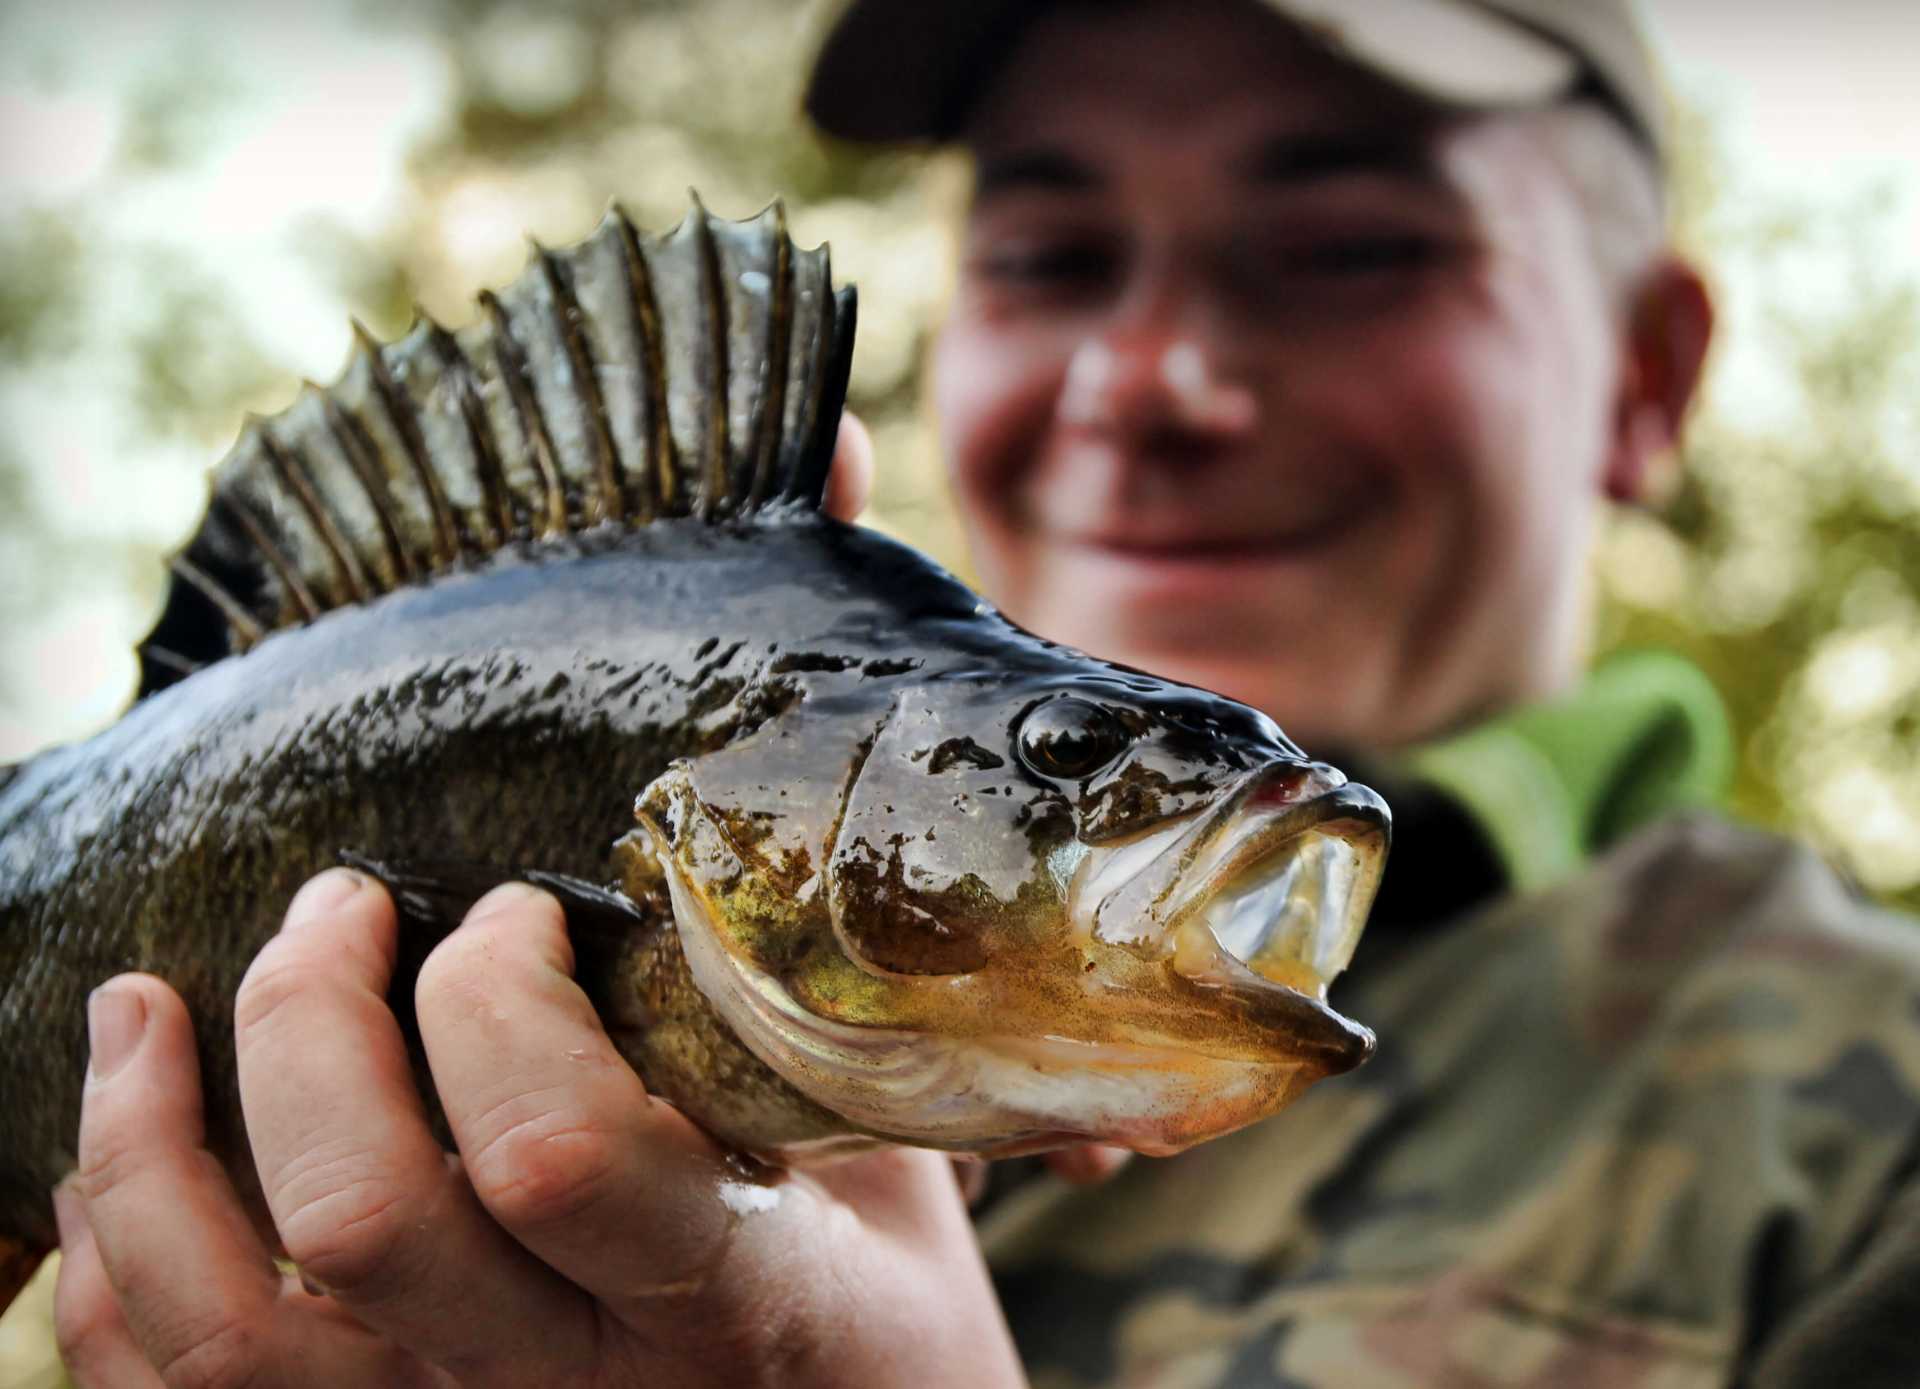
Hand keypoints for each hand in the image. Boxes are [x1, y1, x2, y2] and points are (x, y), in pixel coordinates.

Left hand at [55, 868, 1026, 1387]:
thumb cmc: (883, 1336)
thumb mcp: (891, 1187)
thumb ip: (800, 1059)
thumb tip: (723, 884)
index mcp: (721, 1297)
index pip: (550, 1150)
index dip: (497, 998)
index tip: (518, 913)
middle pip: (357, 1211)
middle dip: (309, 1012)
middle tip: (339, 909)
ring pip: (222, 1332)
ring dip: (144, 1144)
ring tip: (140, 1008)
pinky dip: (113, 1269)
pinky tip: (124, 1159)